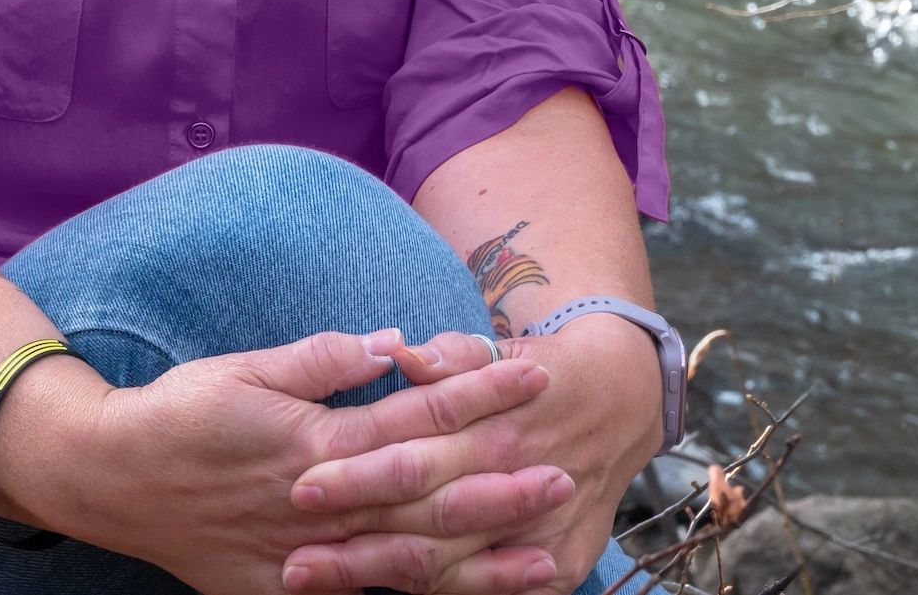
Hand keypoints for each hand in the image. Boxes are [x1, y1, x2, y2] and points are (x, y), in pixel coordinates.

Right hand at [60, 327, 575, 594]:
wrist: (112, 479)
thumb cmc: (179, 412)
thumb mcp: (243, 367)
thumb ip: (318, 359)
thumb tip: (390, 343)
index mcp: (311, 439)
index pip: (412, 414)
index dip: (475, 397)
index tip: (529, 378)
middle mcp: (319, 504)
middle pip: (425, 496)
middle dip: (498, 484)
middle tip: (564, 471)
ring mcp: (305, 559)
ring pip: (410, 563)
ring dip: (482, 560)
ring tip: (547, 556)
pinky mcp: (287, 594)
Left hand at [284, 321, 663, 593]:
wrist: (623, 401)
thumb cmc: (539, 370)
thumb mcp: (497, 347)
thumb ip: (448, 355)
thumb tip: (400, 354)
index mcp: (490, 423)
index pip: (412, 450)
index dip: (357, 470)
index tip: (302, 484)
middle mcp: (511, 478)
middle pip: (422, 517)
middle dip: (356, 538)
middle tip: (295, 554)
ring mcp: (536, 532)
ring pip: (445, 565)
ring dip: (376, 576)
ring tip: (312, 579)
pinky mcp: (558, 566)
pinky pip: (489, 591)